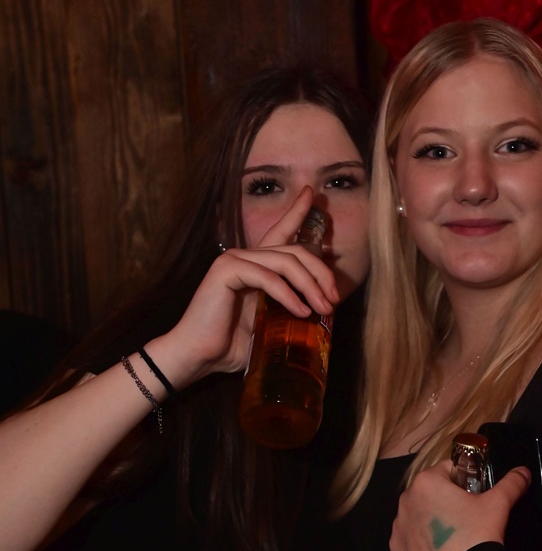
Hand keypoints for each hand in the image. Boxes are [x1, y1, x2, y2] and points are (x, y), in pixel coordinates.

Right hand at [149, 187, 339, 387]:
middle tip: (334, 300)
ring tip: (323, 309)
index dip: (298, 211)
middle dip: (321, 273)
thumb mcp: (270, 323)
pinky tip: (301, 311)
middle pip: (296, 251)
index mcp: (256, 265)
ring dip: (310, 285)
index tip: (313, 194)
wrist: (199, 356)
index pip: (281, 231)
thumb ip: (289, 310)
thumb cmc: (232, 345)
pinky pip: (268, 277)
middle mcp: (246, 255)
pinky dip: (288, 295)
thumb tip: (322, 315)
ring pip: (286, 262)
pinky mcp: (227, 269)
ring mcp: (235, 259)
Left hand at [389, 459, 530, 550]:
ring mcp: (399, 526)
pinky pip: (411, 537)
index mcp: (427, 482)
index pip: (448, 469)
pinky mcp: (396, 549)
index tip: (474, 496)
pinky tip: (440, 550)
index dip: (464, 481)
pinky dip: (423, 540)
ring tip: (454, 536)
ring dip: (433, 519)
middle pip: (431, 492)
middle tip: (467, 518)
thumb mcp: (498, 505)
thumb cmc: (477, 535)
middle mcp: (406, 500)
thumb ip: (511, 483)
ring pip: (419, 514)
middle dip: (447, 500)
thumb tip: (523, 471)